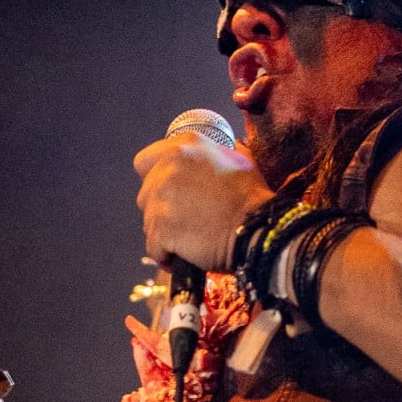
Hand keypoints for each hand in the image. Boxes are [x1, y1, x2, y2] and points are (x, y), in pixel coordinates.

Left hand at [134, 132, 269, 272]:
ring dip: (164, 232)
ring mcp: (161, 198)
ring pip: (148, 222)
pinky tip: (184, 255)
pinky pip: (153, 246)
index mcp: (184, 146)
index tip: (170, 192)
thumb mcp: (240, 160)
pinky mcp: (160, 228)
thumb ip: (219, 153)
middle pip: (145, 194)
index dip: (154, 178)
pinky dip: (165, 254)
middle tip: (187, 220)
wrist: (257, 229)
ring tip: (190, 239)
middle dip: (161, 209)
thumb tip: (223, 148)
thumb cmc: (252, 198)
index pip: (145, 161)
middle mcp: (168, 167)